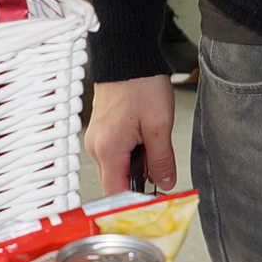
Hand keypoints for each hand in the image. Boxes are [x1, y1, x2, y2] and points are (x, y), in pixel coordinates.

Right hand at [84, 76, 176, 194]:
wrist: (127, 56)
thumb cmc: (140, 83)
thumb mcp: (159, 125)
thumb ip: (161, 160)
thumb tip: (165, 183)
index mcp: (108, 149)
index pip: (116, 194)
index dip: (135, 203)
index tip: (153, 205)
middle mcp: (96, 147)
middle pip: (116, 183)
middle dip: (139, 183)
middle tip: (162, 172)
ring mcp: (97, 139)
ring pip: (117, 169)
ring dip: (136, 168)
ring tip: (154, 148)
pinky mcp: (102, 132)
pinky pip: (115, 155)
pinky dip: (131, 155)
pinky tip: (145, 141)